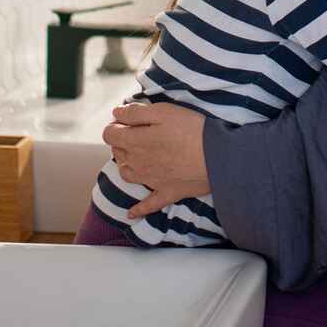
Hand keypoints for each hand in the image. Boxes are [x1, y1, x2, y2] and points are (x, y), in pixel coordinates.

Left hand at [102, 102, 210, 217]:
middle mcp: (137, 164)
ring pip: (127, 174)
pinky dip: (139, 209)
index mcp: (134, 142)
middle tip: (139, 132)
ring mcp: (151, 181)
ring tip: (137, 156)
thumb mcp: (162, 111)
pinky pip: (148, 205)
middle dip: (123, 141)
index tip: (128, 119)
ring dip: (127, 165)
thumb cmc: (191, 130)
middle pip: (117, 153)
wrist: (217, 156)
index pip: (109, 134)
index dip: (115, 124)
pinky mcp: (167, 193)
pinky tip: (132, 214)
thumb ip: (135, 112)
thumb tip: (116, 113)